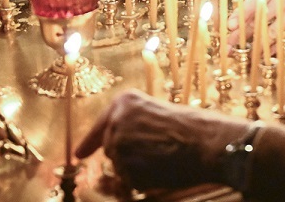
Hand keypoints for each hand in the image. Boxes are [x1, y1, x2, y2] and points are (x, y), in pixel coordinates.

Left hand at [75, 90, 251, 190]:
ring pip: (120, 167)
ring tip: (162, 159)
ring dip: (136, 169)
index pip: (99, 125)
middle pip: (111, 149)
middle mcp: (116, 120)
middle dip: (126, 156)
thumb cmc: (189, 126)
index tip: (79, 154)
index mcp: (124, 101)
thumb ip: (132, 124)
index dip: (88, 142)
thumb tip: (109, 147)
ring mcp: (119, 145)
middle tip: (155, 155)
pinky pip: (129, 182)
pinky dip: (142, 181)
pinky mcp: (126, 168)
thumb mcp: (156, 114)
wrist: (205, 141)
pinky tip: (161, 169)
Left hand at [227, 0, 284, 47]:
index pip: (255, 3)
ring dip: (256, 44)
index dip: (241, 16)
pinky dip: (277, 47)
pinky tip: (266, 53)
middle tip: (228, 44)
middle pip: (260, 21)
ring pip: (272, 34)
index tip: (229, 25)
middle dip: (242, 34)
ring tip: (243, 52)